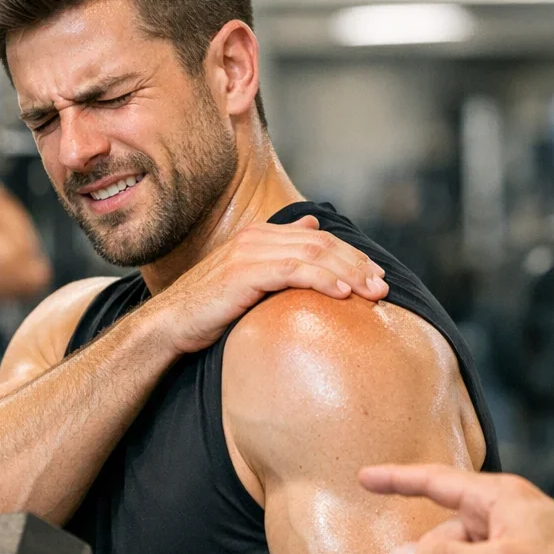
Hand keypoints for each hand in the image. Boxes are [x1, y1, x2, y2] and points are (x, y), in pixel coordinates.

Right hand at [150, 216, 388, 353]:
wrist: (169, 326)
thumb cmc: (210, 310)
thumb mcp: (248, 282)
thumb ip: (280, 258)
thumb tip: (312, 227)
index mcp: (261, 236)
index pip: (318, 239)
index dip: (352, 256)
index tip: (377, 277)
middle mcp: (256, 237)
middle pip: (321, 243)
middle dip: (357, 264)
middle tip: (383, 286)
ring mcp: (249, 252)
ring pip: (313, 254)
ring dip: (348, 273)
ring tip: (372, 293)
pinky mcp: (243, 273)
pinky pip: (293, 271)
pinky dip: (323, 281)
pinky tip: (343, 295)